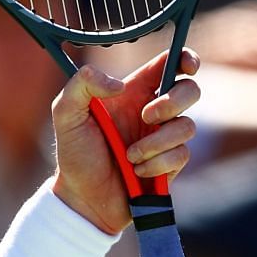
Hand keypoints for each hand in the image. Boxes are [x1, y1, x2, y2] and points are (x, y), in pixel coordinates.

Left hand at [51, 48, 201, 233]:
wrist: (83, 197)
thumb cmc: (74, 153)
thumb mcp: (66, 115)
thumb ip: (81, 86)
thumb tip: (117, 84)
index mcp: (132, 93)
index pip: (168, 65)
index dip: (185, 58)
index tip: (187, 66)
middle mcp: (152, 111)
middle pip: (190, 90)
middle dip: (174, 101)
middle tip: (147, 117)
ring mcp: (165, 137)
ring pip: (187, 126)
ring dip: (156, 142)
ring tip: (129, 156)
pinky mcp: (172, 162)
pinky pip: (181, 154)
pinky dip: (157, 163)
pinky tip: (137, 171)